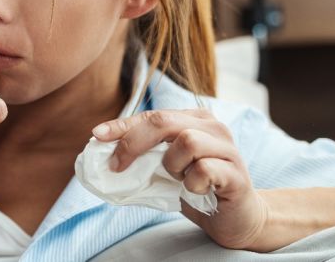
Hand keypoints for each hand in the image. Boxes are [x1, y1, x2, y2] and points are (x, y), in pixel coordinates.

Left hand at [92, 109, 269, 249]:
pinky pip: (203, 170)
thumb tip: (105, 156)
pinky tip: (196, 190)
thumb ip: (144, 157)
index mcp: (194, 120)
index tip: (97, 135)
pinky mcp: (236, 173)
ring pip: (186, 141)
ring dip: (171, 165)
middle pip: (164, 121)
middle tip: (119, 166)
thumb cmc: (198, 188)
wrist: (237, 218)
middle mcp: (212, 127)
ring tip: (178, 179)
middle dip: (134, 142)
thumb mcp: (166, 169)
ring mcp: (227, 148)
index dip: (123, 125)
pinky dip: (191, 183)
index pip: (152, 115)